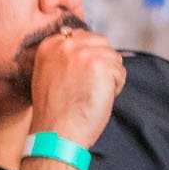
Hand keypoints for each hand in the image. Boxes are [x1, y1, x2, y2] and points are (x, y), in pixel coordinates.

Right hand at [29, 25, 125, 148]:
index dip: (89, 57)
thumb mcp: (48, 74)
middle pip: (100, 43)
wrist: (56, 132)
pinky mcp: (100, 65)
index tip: (84, 76)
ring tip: (93, 93)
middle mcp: (65, 44)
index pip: (82, 36)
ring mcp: (83, 53)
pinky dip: (116, 87)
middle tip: (90, 86)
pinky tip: (100, 98)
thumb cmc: (55, 111)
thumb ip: (63, 57)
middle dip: (102, 64)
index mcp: (50, 45)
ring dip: (110, 76)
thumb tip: (87, 49)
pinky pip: (120, 71)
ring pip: (113, 57)